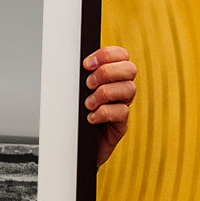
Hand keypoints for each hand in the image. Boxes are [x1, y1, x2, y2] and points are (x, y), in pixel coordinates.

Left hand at [83, 45, 136, 166]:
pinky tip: (91, 117)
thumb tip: (69, 62)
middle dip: (106, 72)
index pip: (121, 55)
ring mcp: (122, 106)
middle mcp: (120, 89)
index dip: (107, 54)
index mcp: (111, 76)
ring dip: (104, 93)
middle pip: (130, 69)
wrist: (75, 145)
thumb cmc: (75, 115)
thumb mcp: (76, 92)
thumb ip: (79, 76)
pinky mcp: (121, 125)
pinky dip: (103, 113)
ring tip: (88, 103)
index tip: (87, 64)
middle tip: (88, 84)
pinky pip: (122, 112)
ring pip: (129, 89)